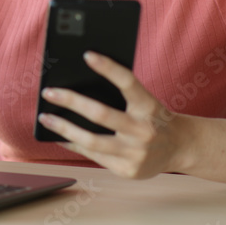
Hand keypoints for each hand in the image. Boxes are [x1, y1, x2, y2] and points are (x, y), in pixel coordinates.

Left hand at [37, 51, 185, 178]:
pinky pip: (93, 156)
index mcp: (149, 107)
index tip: (86, 54)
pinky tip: (60, 136)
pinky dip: (73, 144)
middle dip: (70, 101)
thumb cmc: (154, 117)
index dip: (108, 67)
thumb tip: (78, 85)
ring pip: (91, 141)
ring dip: (63, 128)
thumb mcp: (146, 102)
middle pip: (101, 114)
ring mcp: (136, 153)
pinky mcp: (128, 170)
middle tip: (48, 92)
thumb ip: (122, 95)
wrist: (180, 148)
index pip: (128, 82)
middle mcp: (144, 130)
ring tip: (45, 118)